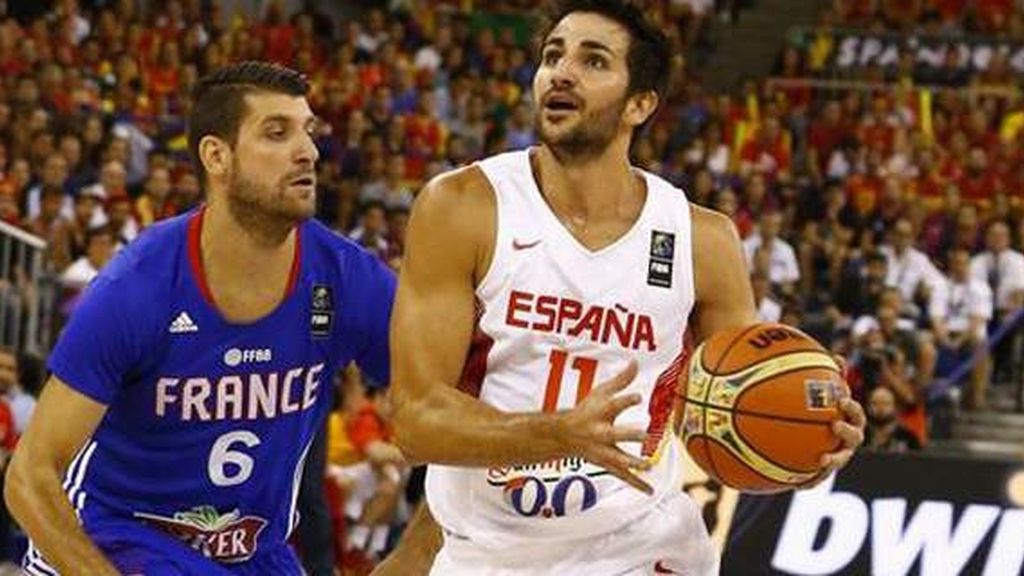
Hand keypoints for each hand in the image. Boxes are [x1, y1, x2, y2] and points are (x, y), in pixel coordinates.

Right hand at [558, 361, 652, 494]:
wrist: (564, 436)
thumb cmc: (586, 410)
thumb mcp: (601, 392)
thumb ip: (621, 380)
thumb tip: (636, 362)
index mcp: (601, 413)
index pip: (614, 405)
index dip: (626, 400)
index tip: (638, 396)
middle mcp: (602, 433)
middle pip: (616, 434)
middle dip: (630, 435)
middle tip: (644, 434)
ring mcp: (605, 451)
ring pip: (619, 459)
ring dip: (633, 463)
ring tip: (648, 465)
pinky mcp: (608, 464)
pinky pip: (623, 476)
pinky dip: (636, 485)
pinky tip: (650, 491)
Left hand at [802, 355, 862, 487]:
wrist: (809, 436)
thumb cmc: (817, 410)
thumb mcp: (820, 393)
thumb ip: (827, 376)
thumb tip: (837, 357)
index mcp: (848, 421)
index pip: (855, 414)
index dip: (852, 409)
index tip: (841, 399)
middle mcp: (846, 440)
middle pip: (854, 438)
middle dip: (847, 431)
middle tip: (835, 424)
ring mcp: (836, 457)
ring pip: (838, 461)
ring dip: (833, 461)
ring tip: (821, 459)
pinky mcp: (823, 473)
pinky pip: (816, 479)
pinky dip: (809, 482)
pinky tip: (795, 485)